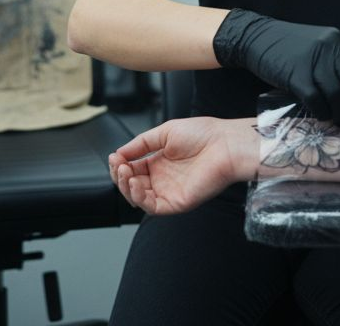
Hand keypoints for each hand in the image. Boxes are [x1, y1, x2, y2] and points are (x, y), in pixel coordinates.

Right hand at [108, 117, 254, 214]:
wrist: (225, 144)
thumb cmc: (203, 135)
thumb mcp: (164, 132)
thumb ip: (140, 144)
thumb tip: (119, 152)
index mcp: (159, 162)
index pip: (132, 169)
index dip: (120, 165)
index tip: (114, 157)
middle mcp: (163, 179)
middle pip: (132, 184)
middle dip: (120, 176)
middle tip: (118, 164)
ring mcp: (169, 191)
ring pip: (138, 198)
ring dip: (125, 186)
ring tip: (124, 172)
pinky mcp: (176, 202)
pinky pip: (151, 207)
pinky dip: (138, 197)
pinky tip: (134, 183)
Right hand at [213, 9, 339, 128]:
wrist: (255, 37)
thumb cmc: (286, 48)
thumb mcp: (315, 49)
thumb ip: (333, 66)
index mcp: (337, 42)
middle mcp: (329, 49)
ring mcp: (312, 61)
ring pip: (336, 94)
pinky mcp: (296, 74)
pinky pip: (315, 100)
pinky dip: (321, 112)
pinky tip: (321, 117)